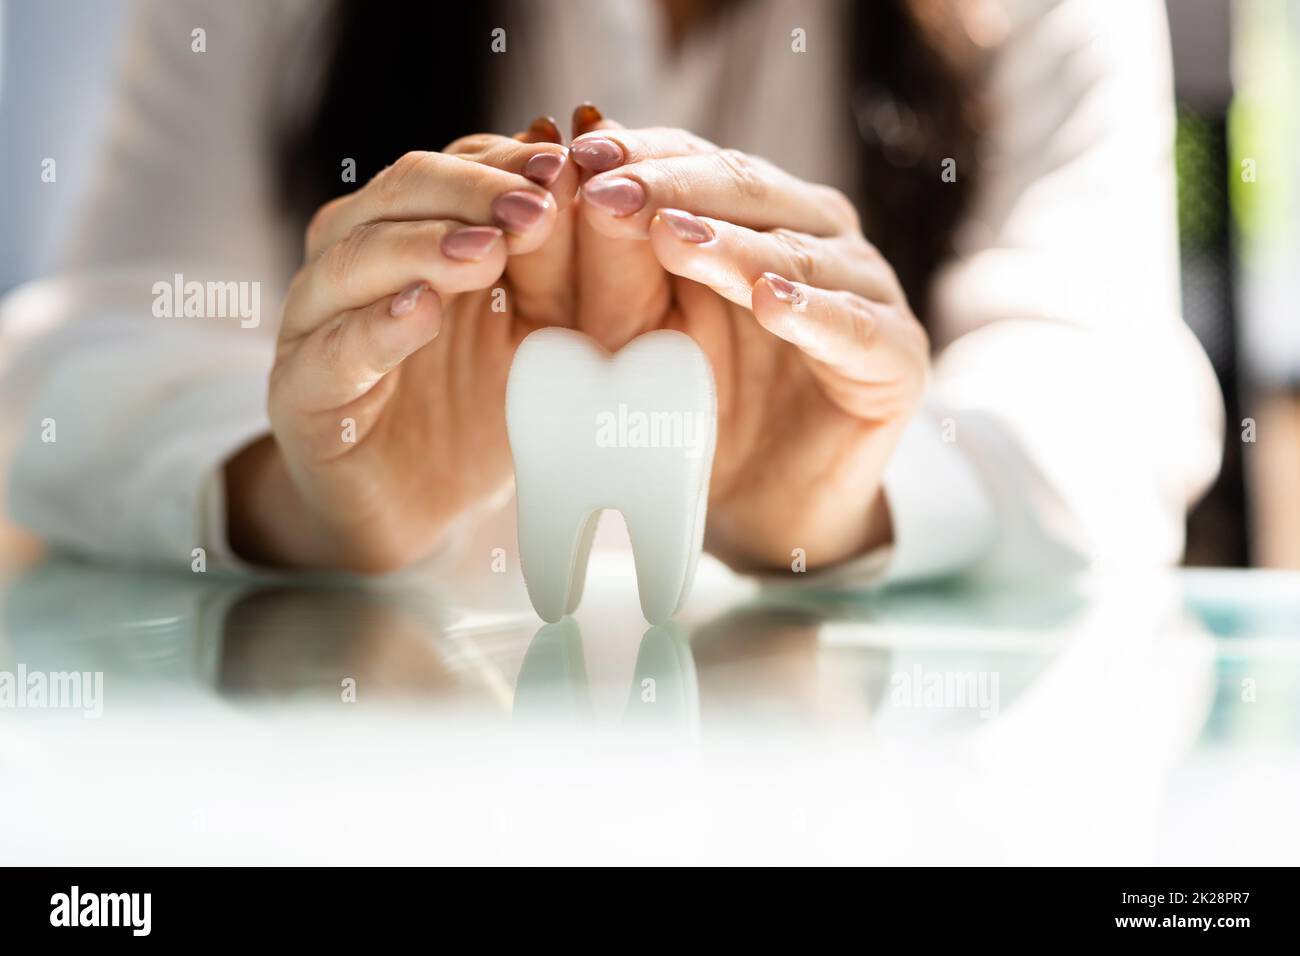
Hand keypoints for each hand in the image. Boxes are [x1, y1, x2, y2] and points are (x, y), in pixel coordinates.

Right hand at [226, 125, 581, 571]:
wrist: (417, 508)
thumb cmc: (480, 408)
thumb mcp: (539, 333)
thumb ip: (556, 271)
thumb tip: (588, 185)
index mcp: (415, 229)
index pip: (455, 167)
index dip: (508, 162)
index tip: (569, 165)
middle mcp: (356, 257)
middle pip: (401, 192)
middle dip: (473, 193)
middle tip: (537, 207)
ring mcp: (317, 322)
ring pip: (353, 258)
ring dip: (423, 247)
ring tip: (487, 251)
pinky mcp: (300, 392)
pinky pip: (331, 351)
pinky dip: (375, 327)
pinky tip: (420, 312)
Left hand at [570, 127, 929, 571]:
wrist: (761, 505)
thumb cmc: (698, 410)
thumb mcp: (641, 333)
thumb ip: (620, 266)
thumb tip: (579, 180)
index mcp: (761, 215)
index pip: (701, 163)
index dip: (642, 156)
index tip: (576, 155)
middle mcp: (820, 237)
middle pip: (750, 192)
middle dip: (674, 188)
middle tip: (610, 191)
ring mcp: (867, 291)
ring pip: (799, 253)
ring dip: (734, 245)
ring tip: (671, 238)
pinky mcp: (898, 356)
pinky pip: (854, 328)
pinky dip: (813, 313)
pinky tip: (770, 303)